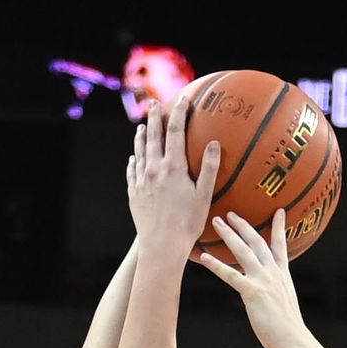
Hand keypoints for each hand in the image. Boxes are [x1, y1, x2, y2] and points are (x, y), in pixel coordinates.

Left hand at [127, 98, 219, 261]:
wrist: (161, 247)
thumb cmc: (187, 225)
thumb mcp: (203, 197)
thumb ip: (209, 168)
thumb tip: (215, 143)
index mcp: (173, 167)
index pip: (176, 131)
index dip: (179, 112)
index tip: (183, 99)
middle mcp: (153, 170)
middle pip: (153, 136)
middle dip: (154, 117)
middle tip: (154, 103)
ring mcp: (141, 182)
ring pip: (139, 152)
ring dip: (140, 137)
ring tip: (141, 127)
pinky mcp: (134, 195)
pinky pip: (132, 173)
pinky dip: (133, 162)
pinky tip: (133, 159)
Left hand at [199, 208, 309, 347]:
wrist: (293, 340)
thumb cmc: (288, 330)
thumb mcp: (284, 304)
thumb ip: (275, 294)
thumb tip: (267, 296)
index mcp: (282, 276)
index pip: (281, 246)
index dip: (279, 227)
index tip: (279, 211)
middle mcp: (273, 273)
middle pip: (257, 242)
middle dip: (243, 225)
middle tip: (230, 213)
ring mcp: (263, 281)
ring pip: (243, 251)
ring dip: (229, 235)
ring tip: (217, 223)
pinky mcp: (253, 292)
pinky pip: (231, 275)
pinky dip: (216, 265)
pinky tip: (204, 257)